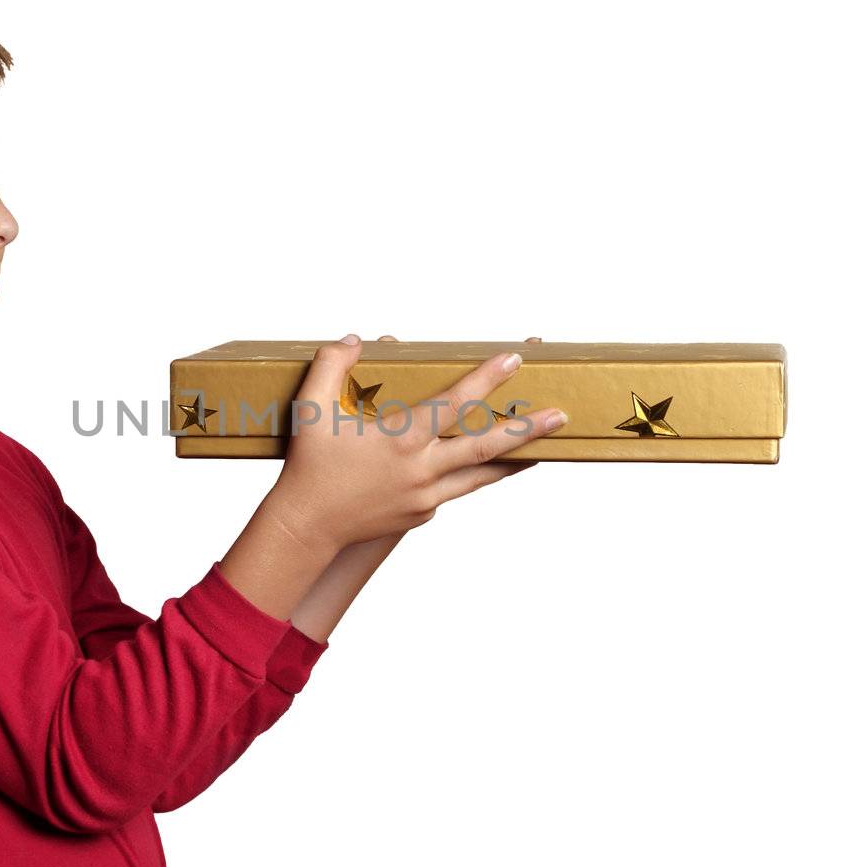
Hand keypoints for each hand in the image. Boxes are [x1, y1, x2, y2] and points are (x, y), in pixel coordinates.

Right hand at [270, 333, 558, 552]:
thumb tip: (353, 340)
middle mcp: (421, 469)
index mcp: (400, 439)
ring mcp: (426, 496)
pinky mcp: (422, 515)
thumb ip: (331, 367)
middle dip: (527, 427)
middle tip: (561, 414)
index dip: (486, 379)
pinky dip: (466, 474)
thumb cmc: (309, 466)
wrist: (306, 527)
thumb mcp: (312, 409)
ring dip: (514, 460)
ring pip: (481, 475)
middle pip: (487, 445)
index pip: (454, 403)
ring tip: (543, 448)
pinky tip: (476, 464)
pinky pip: (452, 489)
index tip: (513, 359)